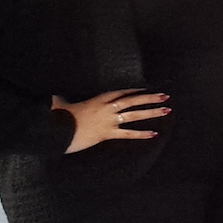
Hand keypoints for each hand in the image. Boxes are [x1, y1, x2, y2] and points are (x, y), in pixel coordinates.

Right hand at [53, 88, 168, 152]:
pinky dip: (141, 134)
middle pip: (132, 100)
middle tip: (165, 96)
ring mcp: (108, 120)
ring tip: (166, 110)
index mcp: (98, 99)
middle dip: (150, 98)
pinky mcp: (107, 133)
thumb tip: (56, 97)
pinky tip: (154, 133)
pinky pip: (127, 134)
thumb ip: (62, 99)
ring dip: (151, 112)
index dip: (135, 91)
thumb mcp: (60, 103)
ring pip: (134, 114)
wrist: (56, 130)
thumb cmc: (57, 117)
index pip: (121, 92)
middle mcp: (106, 107)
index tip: (147, 89)